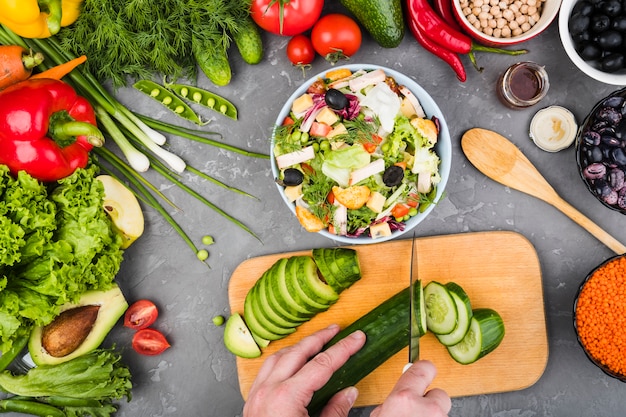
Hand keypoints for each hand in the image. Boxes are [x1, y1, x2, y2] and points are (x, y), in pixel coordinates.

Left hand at [243, 324, 365, 416]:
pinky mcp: (251, 403)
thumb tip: (349, 392)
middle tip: (337, 330)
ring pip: (278, 357)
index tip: (357, 337)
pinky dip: (282, 360)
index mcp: (287, 398)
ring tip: (316, 341)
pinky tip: (291, 362)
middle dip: (320, 338)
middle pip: (298, 352)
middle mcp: (268, 391)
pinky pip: (266, 370)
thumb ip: (335, 412)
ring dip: (299, 346)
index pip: (322, 364)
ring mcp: (256, 396)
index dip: (343, 348)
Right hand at [370, 360, 450, 416]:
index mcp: (403, 399)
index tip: (425, 369)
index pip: (424, 368)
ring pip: (443, 411)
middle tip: (420, 409)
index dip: (425, 369)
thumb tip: (395, 400)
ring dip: (433, 415)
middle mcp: (427, 409)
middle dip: (431, 400)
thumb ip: (390, 403)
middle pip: (440, 394)